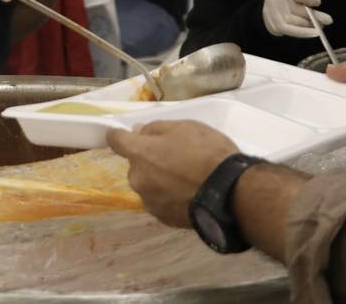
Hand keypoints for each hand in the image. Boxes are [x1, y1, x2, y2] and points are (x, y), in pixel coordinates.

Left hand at [106, 120, 238, 227]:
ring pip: (148, 184)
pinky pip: (161, 201)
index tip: (127, 134)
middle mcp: (137, 179)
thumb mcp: (185, 127)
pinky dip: (170, 197)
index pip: (116, 140)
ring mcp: (149, 201)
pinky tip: (189, 194)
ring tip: (187, 178)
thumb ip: (155, 128)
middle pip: (136, 165)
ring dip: (159, 180)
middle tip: (176, 157)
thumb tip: (137, 132)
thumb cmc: (207, 153)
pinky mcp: (163, 218)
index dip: (120, 135)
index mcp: (139, 153)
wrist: (230, 194)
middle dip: (150, 160)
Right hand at [261, 0, 332, 37]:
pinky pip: (294, 31)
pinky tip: (315, 33)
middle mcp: (277, 2)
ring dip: (312, 24)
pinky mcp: (277, 27)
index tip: (317, 1)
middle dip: (316, 16)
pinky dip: (305, 33)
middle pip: (301, 10)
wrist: (267, 11)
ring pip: (300, 22)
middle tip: (329, 20)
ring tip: (320, 25)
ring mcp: (277, 15)